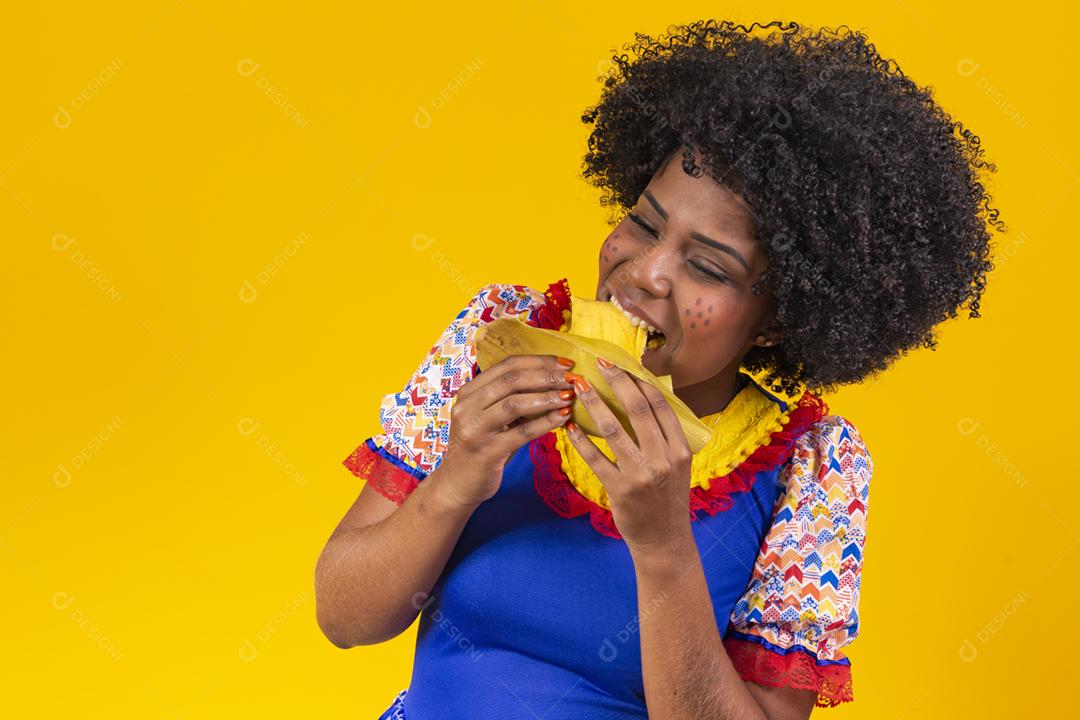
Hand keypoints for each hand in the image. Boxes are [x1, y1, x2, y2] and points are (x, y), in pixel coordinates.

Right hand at [438, 354, 576, 508]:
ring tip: (569, 396)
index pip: (507, 365)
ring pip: (515, 403)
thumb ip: (511, 399)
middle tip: (573, 379)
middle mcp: (467, 407)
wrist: (458, 485)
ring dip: (547, 397)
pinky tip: (563, 418)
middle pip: (511, 380)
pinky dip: (545, 423)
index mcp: (469, 392)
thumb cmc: (482, 447)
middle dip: (546, 376)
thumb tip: (553, 381)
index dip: (539, 361)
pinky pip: (521, 433)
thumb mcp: (490, 417)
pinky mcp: (486, 452)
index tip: (566, 364)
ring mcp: (474, 430)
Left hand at [564, 356, 693, 551]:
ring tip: (577, 387)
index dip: (640, 380)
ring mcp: (641, 475)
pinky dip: (580, 440)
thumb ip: (665, 435)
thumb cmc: (667, 498)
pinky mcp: (620, 491)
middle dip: (616, 382)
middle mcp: (664, 459)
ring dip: (593, 405)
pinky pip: (595, 459)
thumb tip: (646, 395)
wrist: (664, 540)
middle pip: (637, 410)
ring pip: (612, 430)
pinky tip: (568, 426)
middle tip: (598, 363)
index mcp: (680, 449)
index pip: (660, 404)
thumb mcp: (676, 464)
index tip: (621, 363)